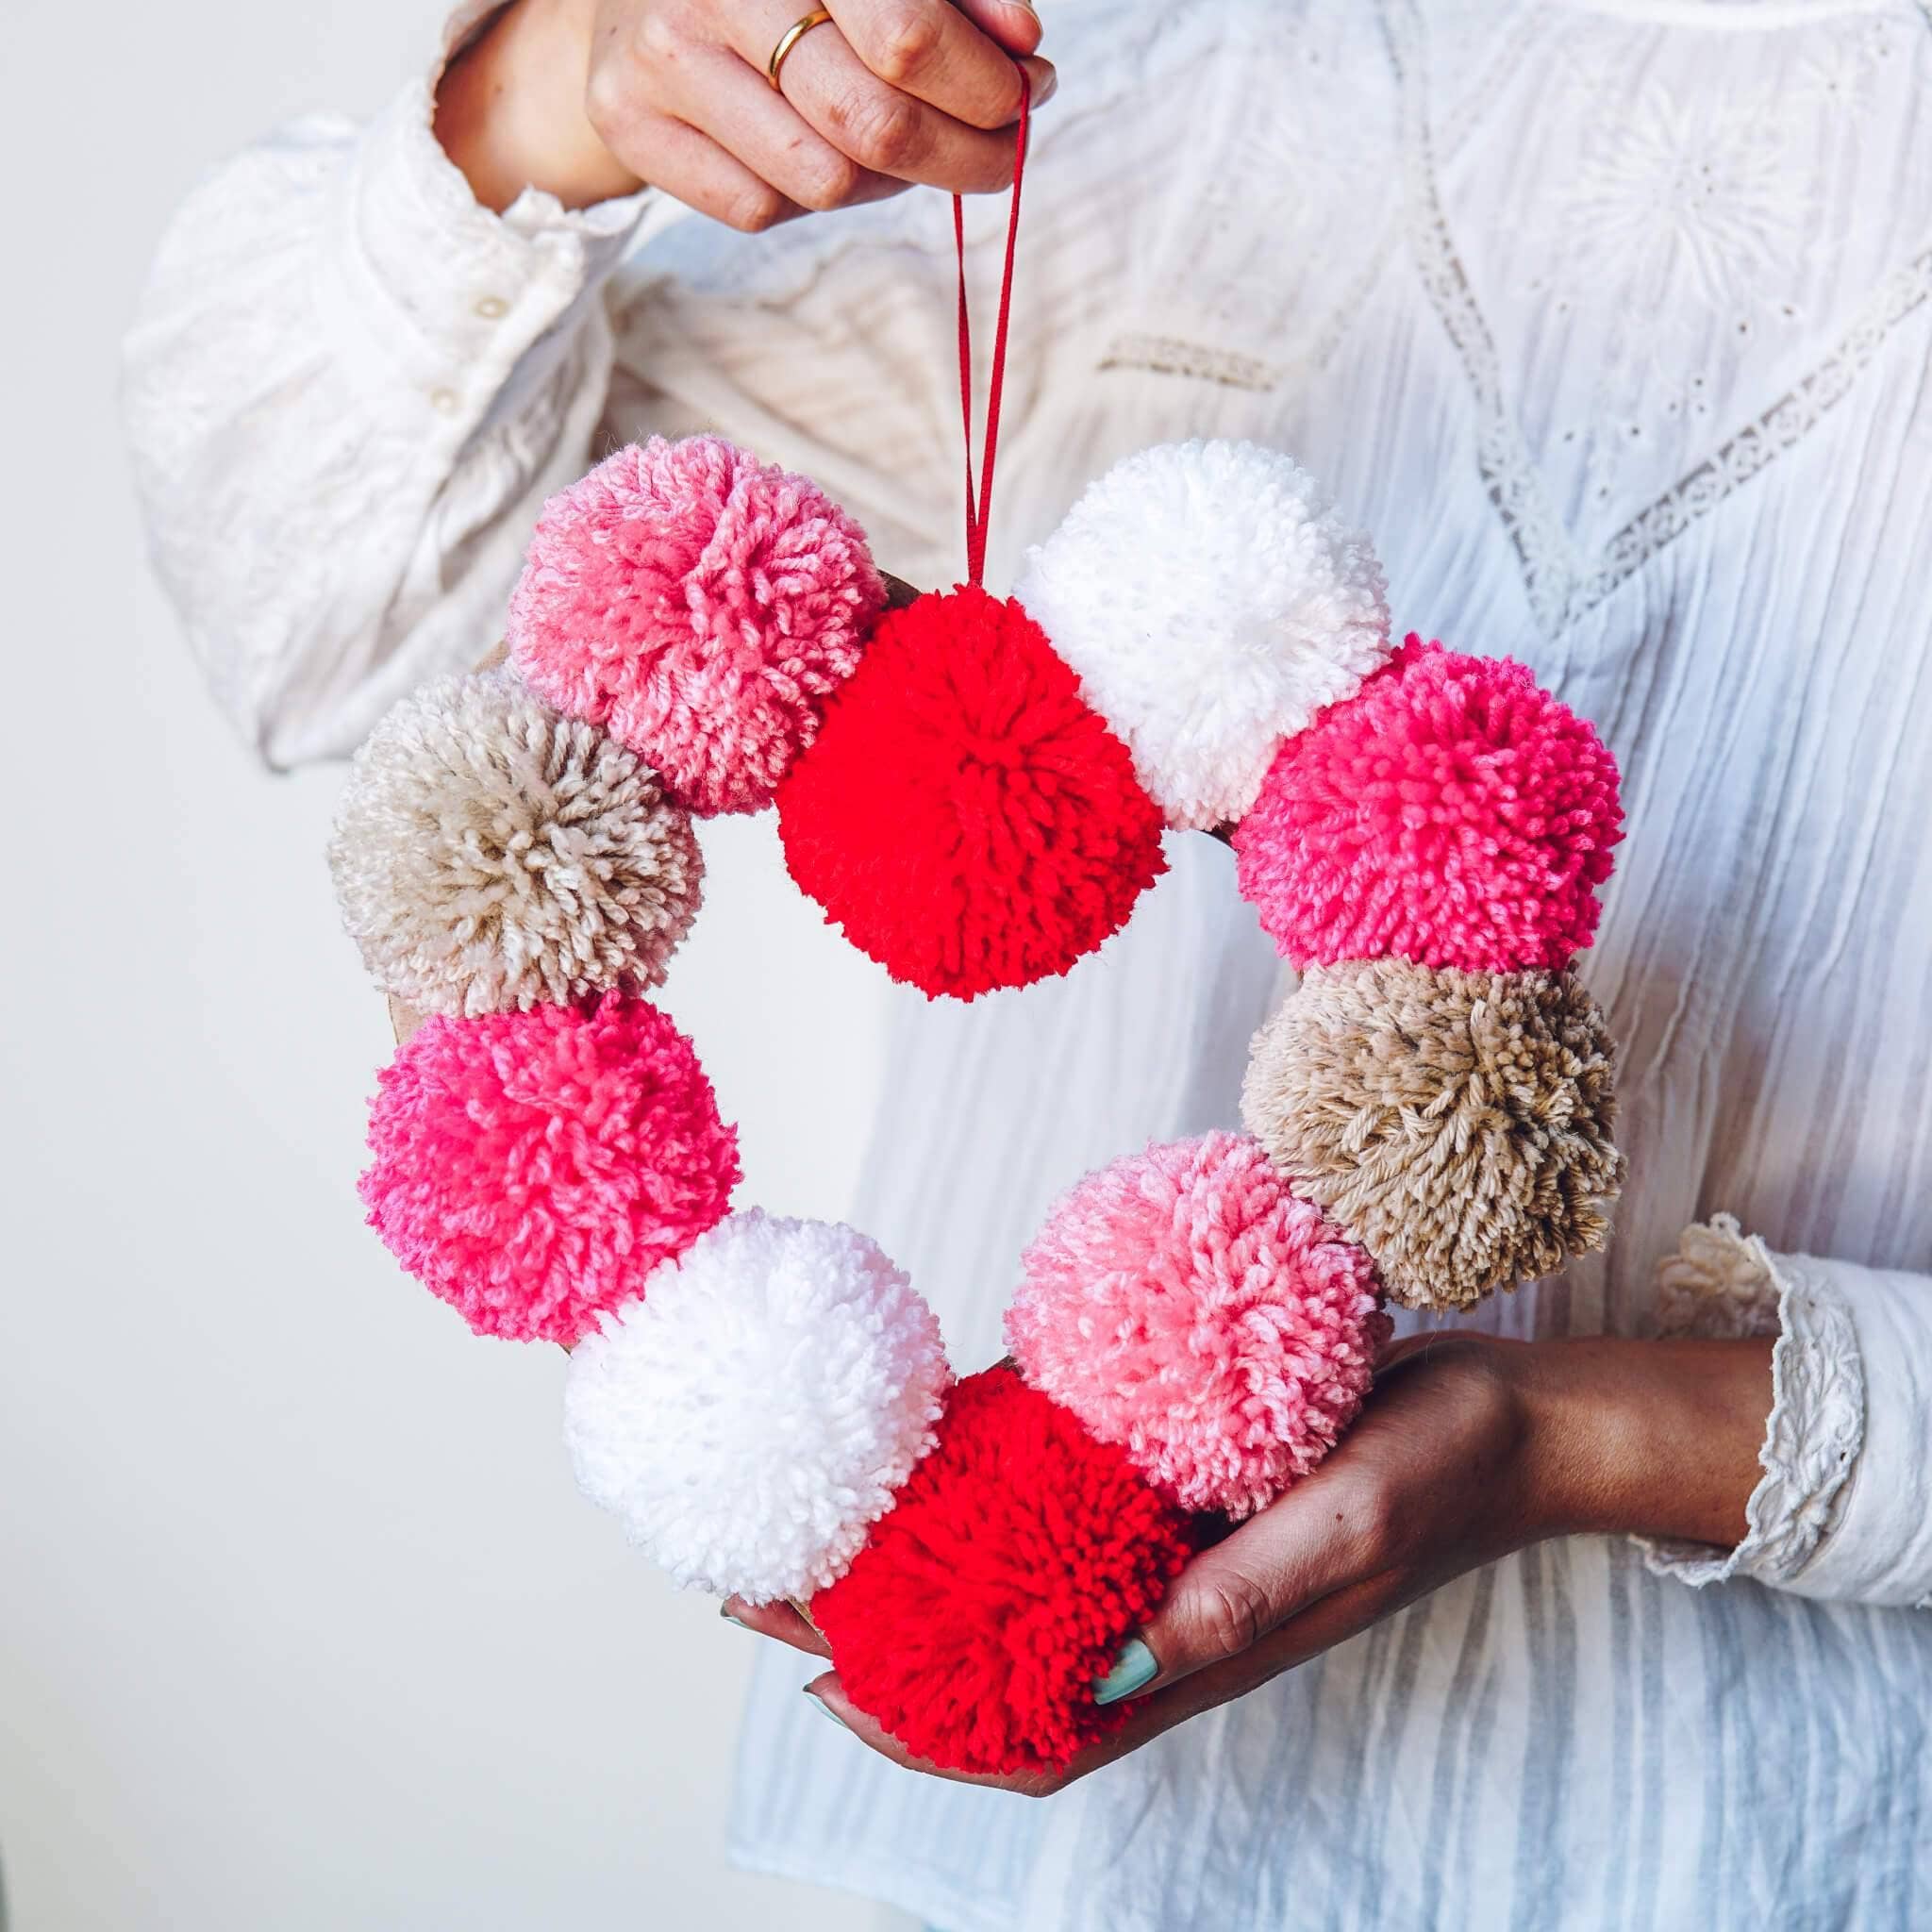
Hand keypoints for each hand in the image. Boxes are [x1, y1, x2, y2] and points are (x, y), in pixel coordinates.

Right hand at [436, 0, 1052, 222]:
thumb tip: (1023, 55)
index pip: (906, 35)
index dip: (982, 85)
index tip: (1023, 100)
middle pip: (871, 122)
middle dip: (961, 154)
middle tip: (1000, 154)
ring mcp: (665, 57)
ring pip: (823, 180)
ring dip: (882, 181)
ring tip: (892, 143)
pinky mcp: (631, 121)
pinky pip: (760, 208)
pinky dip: (806, 197)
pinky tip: (811, 151)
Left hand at [725, 1329, 1771, 1795]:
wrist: (1504, 1418)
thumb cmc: (1436, 1474)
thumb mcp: (1350, 1527)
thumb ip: (1246, 1592)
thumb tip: (1124, 1660)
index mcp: (1191, 1651)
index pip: (1033, 1728)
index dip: (922, 1726)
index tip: (821, 1684)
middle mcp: (1156, 1610)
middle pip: (990, 1648)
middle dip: (874, 1629)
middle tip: (762, 1574)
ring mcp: (1160, 1546)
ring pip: (1011, 1574)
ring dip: (912, 1557)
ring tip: (812, 1512)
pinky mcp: (1172, 1483)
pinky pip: (1059, 1488)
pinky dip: (988, 1478)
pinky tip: (927, 1439)